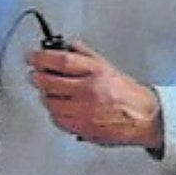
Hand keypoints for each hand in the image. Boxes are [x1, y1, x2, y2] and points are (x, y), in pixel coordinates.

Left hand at [27, 41, 163, 150]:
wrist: (143, 118)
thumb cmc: (128, 94)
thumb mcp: (108, 66)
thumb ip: (85, 55)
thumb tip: (67, 46)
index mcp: (96, 73)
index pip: (62, 61)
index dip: (41, 57)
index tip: (32, 57)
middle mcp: (89, 91)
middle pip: (50, 82)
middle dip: (38, 77)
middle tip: (35, 74)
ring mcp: (84, 111)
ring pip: (50, 102)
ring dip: (45, 95)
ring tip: (48, 91)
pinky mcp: (81, 128)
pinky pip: (57, 119)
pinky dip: (54, 112)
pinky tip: (58, 107)